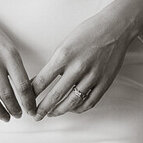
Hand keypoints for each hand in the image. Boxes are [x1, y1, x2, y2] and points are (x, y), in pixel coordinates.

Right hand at [0, 0, 36, 121]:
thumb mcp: (8, 44)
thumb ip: (15, 65)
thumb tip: (24, 90)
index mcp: (9, 54)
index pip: (22, 84)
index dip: (28, 101)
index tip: (32, 110)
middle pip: (7, 94)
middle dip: (15, 109)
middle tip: (19, 116)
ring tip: (5, 117)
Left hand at [31, 0, 142, 118]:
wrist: (116, 27)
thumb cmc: (89, 32)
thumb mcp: (66, 43)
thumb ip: (55, 63)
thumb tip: (40, 81)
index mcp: (64, 55)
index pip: (41, 81)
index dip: (31, 95)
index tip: (26, 101)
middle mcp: (78, 67)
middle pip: (55, 96)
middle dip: (42, 109)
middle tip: (35, 115)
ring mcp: (93, 76)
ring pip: (72, 102)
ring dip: (59, 111)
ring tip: (51, 113)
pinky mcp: (105, 82)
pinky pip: (90, 102)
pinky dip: (79, 109)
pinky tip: (72, 108)